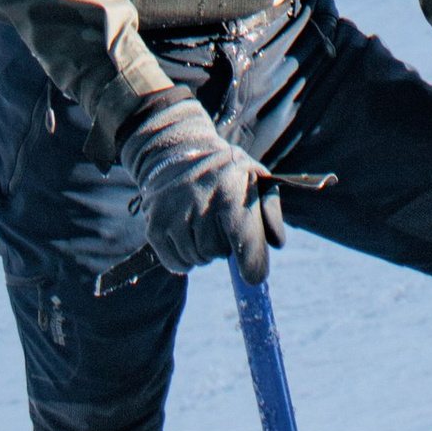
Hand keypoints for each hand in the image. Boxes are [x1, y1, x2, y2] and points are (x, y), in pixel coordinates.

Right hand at [121, 92, 285, 279]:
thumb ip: (271, 212)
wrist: (180, 152)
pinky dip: (184, 260)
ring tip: (204, 226)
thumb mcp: (256, 179)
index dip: (253, 264)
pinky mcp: (155, 224)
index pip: (244, 240)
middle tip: (221, 225)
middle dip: (224, 246)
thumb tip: (277, 243)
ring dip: (204, 252)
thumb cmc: (227, 172)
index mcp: (230, 189)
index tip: (255, 278)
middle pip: (219, 253)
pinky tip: (187, 238)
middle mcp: (200, 200)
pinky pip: (176, 263)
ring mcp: (173, 213)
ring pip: (197, 259)